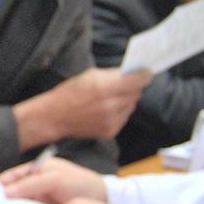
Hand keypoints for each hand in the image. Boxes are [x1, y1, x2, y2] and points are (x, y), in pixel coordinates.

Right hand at [0, 158, 110, 203]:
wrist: (103, 203)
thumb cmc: (81, 183)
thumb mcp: (53, 179)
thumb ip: (29, 186)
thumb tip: (5, 194)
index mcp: (37, 171)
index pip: (13, 177)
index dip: (0, 183)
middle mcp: (36, 189)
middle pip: (13, 195)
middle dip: (2, 201)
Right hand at [16, 68, 153, 147]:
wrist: (55, 117)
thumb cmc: (70, 92)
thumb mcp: (90, 75)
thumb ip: (112, 75)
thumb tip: (131, 73)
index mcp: (106, 87)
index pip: (138, 80)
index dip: (145, 75)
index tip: (148, 71)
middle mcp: (111, 105)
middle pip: (136, 93)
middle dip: (133, 87)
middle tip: (126, 83)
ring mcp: (112, 120)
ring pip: (131, 106)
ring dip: (126, 100)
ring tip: (112, 97)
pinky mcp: (110, 131)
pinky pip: (124, 117)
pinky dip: (119, 112)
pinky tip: (105, 109)